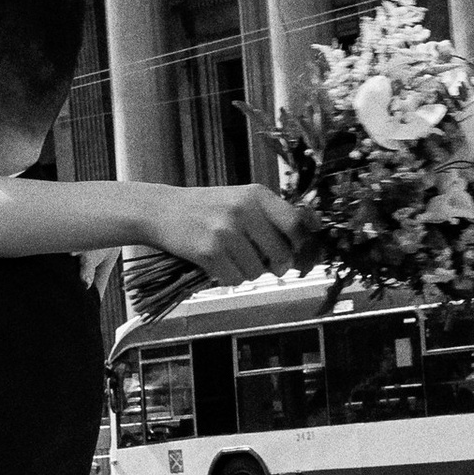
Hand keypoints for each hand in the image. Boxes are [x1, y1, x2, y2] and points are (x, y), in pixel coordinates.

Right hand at [146, 182, 305, 286]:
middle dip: (277, 265)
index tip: (297, 251)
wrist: (162, 210)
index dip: (302, 244)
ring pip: (258, 271)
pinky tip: (218, 263)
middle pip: (282, 253)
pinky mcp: (208, 252)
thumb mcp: (243, 200)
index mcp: (257, 195)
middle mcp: (243, 211)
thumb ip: (273, 216)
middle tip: (266, 262)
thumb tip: (311, 239)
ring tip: (233, 257)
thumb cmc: (208, 207)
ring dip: (249, 272)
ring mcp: (225, 232)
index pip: (296, 223)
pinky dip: (229, 277)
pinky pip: (235, 279)